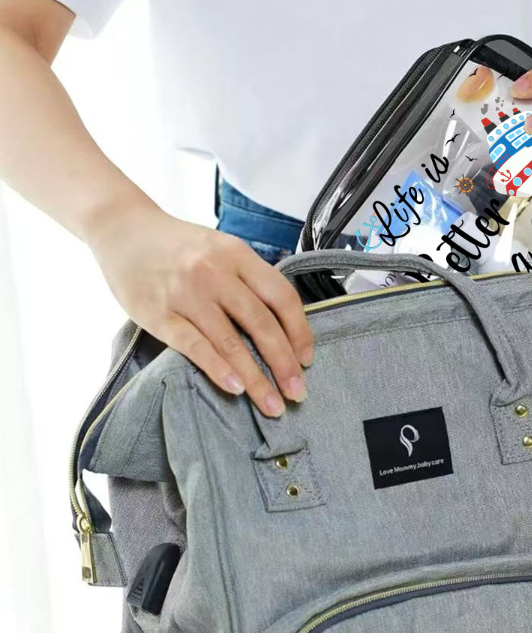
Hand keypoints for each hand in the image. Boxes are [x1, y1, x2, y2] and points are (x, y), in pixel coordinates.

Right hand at [90, 203, 312, 416]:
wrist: (123, 228)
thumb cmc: (178, 244)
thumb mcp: (221, 248)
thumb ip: (248, 278)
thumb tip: (282, 325)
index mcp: (237, 254)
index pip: (282, 297)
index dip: (300, 332)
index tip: (307, 360)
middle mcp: (215, 272)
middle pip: (261, 323)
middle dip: (284, 363)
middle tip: (297, 393)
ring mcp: (186, 293)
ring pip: (230, 342)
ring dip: (255, 378)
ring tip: (272, 404)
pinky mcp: (157, 313)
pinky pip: (194, 346)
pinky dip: (217, 369)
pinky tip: (235, 389)